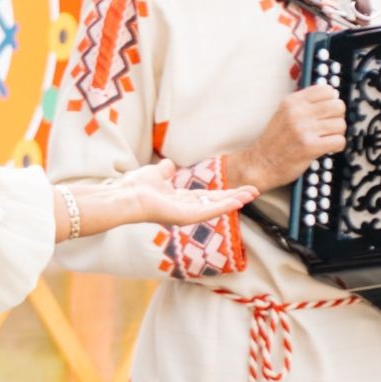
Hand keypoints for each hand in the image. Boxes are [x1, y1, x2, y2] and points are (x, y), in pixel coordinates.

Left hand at [59, 161, 253, 236]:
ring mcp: (186, 214)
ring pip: (216, 207)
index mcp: (180, 200)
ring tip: (253, 193)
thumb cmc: (135, 187)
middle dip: (236, 196)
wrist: (125, 196)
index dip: (223, 192)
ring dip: (235, 200)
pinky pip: (209, 211)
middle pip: (216, 202)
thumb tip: (169, 164)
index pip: (206, 196)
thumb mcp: (155, 173)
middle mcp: (185, 209)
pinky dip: (224, 206)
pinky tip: (239, 201)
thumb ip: (165, 171)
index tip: (239, 188)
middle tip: (255, 190)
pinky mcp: (185, 217)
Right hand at [229, 83, 345, 193]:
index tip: (327, 111)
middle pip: (338, 106)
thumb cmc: (274, 141)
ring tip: (327, 138)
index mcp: (292, 101)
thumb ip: (304, 104)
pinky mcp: (310, 147)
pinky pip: (339, 140)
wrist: (260, 164)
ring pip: (341, 124)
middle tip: (329, 126)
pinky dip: (337, 146)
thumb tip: (332, 96)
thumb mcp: (283, 113)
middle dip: (338, 117)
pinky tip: (328, 148)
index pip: (326, 90)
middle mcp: (298, 112)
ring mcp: (304, 129)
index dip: (331, 101)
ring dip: (337, 133)